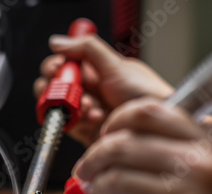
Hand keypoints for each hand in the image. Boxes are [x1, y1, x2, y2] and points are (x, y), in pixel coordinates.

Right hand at [34, 34, 172, 146]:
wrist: (157, 127)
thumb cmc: (146, 95)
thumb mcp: (117, 66)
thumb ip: (87, 49)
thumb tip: (57, 42)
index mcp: (95, 71)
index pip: (63, 65)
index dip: (56, 67)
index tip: (58, 69)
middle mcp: (89, 91)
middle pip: (55, 88)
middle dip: (60, 89)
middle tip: (70, 91)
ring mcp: (87, 112)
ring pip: (61, 108)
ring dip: (73, 107)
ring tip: (91, 106)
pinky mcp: (87, 132)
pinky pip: (70, 127)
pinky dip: (79, 122)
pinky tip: (95, 118)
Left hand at [74, 97, 211, 193]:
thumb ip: (190, 146)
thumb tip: (136, 138)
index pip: (148, 112)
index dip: (116, 121)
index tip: (105, 134)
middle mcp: (200, 170)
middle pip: (120, 145)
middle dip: (92, 157)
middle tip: (85, 167)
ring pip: (113, 180)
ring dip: (96, 187)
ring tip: (98, 193)